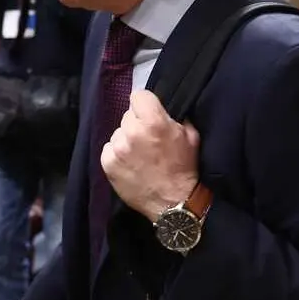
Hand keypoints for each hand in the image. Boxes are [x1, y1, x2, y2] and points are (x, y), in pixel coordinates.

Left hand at [101, 90, 199, 222]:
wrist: (173, 203)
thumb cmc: (184, 169)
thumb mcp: (191, 136)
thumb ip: (176, 117)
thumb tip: (165, 109)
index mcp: (154, 121)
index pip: (138, 95)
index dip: (145, 104)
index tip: (149, 114)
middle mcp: (132, 132)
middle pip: (127, 115)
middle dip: (137, 123)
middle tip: (147, 139)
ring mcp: (117, 148)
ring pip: (118, 132)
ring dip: (126, 140)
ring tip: (139, 155)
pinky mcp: (107, 163)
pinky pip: (109, 148)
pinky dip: (117, 154)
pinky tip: (130, 164)